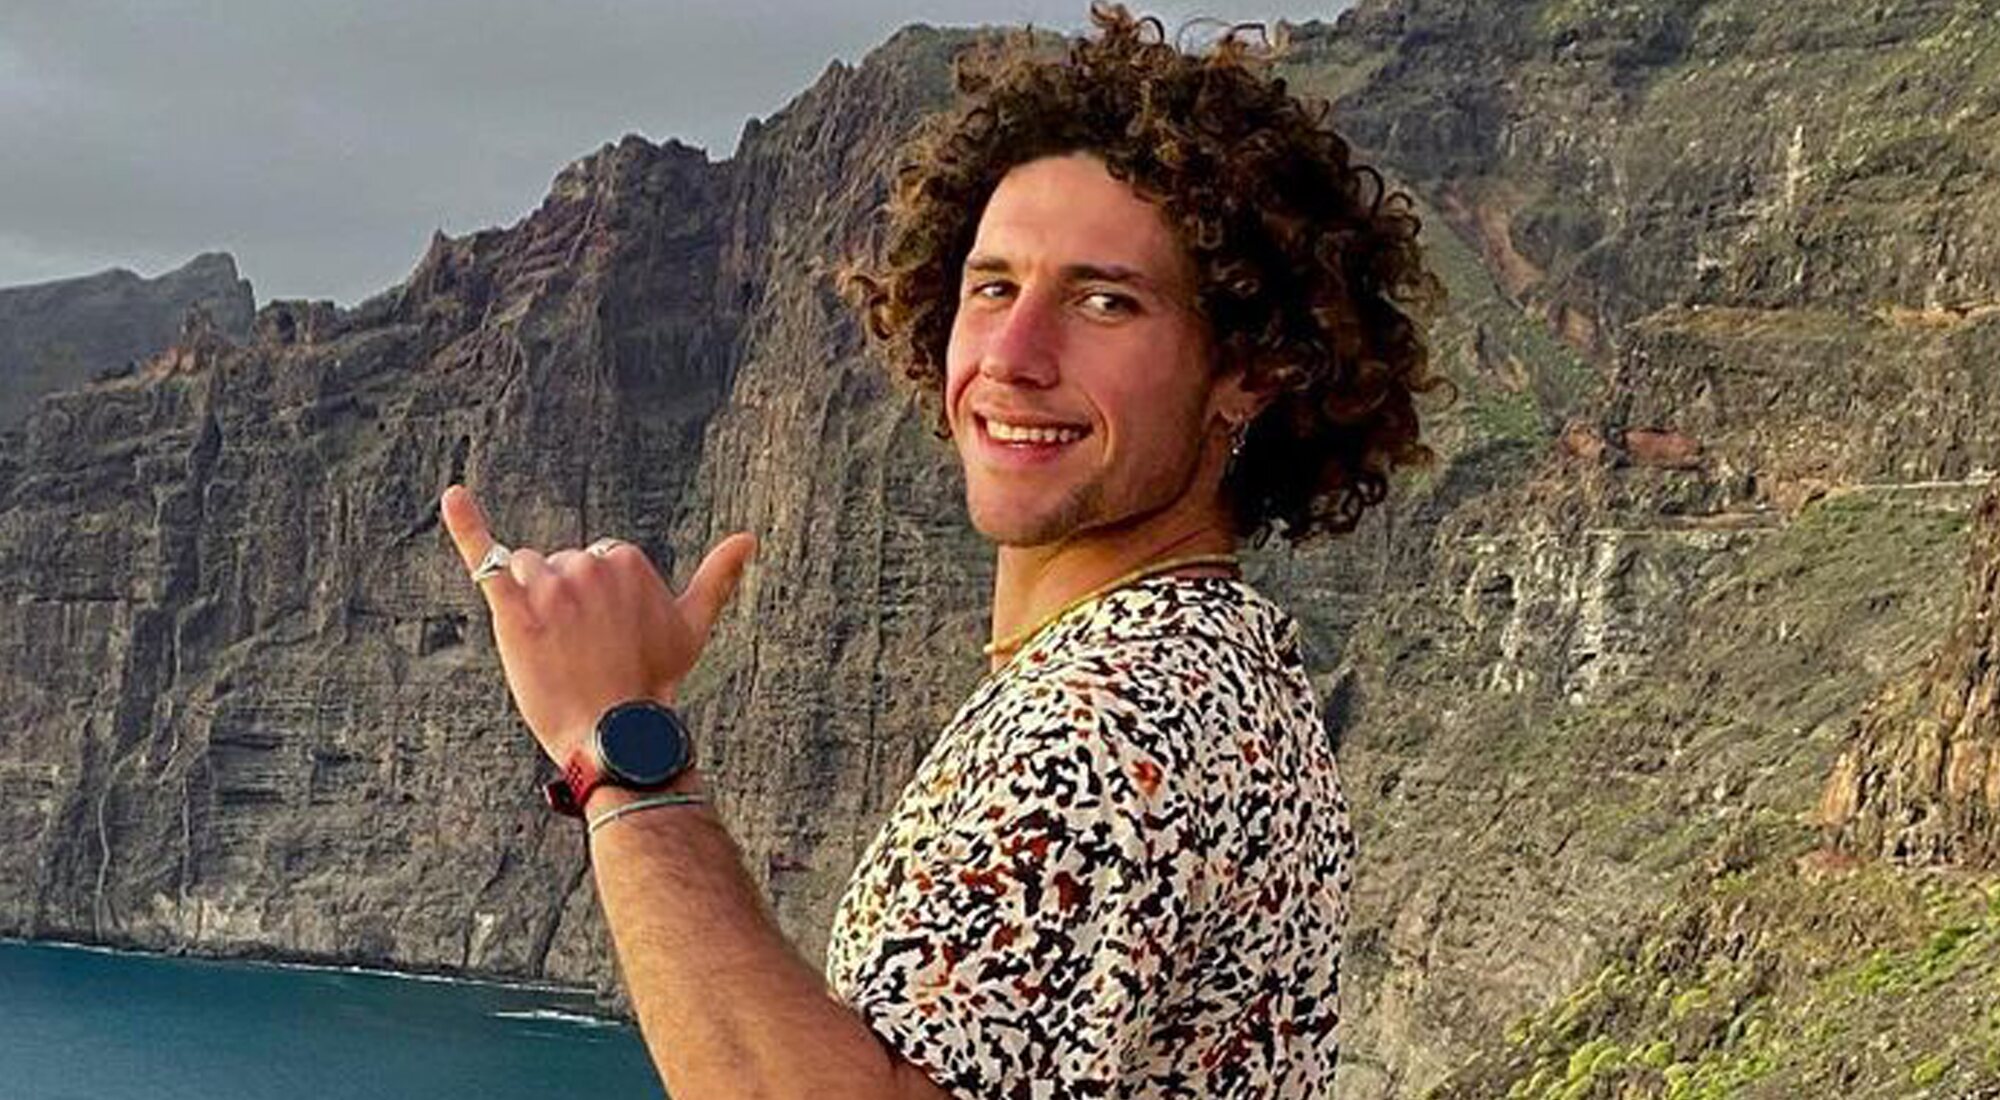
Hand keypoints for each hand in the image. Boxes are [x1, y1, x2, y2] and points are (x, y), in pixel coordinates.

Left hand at [439, 484, 756, 763]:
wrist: (612, 733)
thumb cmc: (652, 681)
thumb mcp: (691, 626)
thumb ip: (717, 577)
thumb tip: (750, 537)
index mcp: (625, 559)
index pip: (592, 561)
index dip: (595, 603)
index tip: (609, 638)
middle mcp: (588, 564)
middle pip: (557, 565)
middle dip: (562, 604)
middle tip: (582, 652)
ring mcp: (550, 586)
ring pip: (524, 571)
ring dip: (531, 605)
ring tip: (553, 650)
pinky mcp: (513, 609)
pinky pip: (485, 558)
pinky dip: (466, 524)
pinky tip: (453, 496)